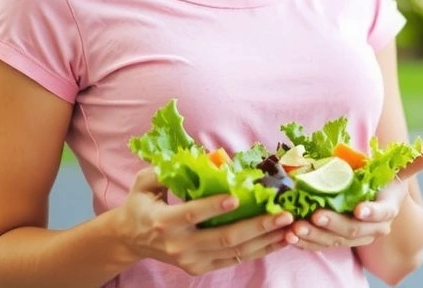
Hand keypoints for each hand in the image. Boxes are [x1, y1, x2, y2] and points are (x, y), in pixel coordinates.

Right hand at [116, 168, 295, 274]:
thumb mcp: (145, 183)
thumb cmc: (141, 204)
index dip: (214, 207)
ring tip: (290, 227)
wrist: (131, 240)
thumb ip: (167, 170)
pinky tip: (280, 239)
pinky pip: (236, 260)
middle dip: (256, 226)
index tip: (238, 197)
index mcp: (164, 222)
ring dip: (266, 240)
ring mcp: (192, 261)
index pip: (192, 215)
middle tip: (283, 214)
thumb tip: (202, 155)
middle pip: (223, 238)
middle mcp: (180, 246)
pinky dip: (260, 250)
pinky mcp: (202, 268)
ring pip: (235, 252)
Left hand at [287, 140, 422, 250]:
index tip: (358, 210)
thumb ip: (415, 160)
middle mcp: (371, 228)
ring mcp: (352, 236)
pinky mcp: (335, 241)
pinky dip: (305, 243)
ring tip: (296, 228)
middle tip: (316, 215)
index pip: (381, 214)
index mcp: (386, 210)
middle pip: (354, 231)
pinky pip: (320, 246)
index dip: (371, 213)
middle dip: (334, 224)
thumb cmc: (384, 184)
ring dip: (315, 236)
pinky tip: (290, 236)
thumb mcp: (398, 173)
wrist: (373, 209)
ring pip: (334, 241)